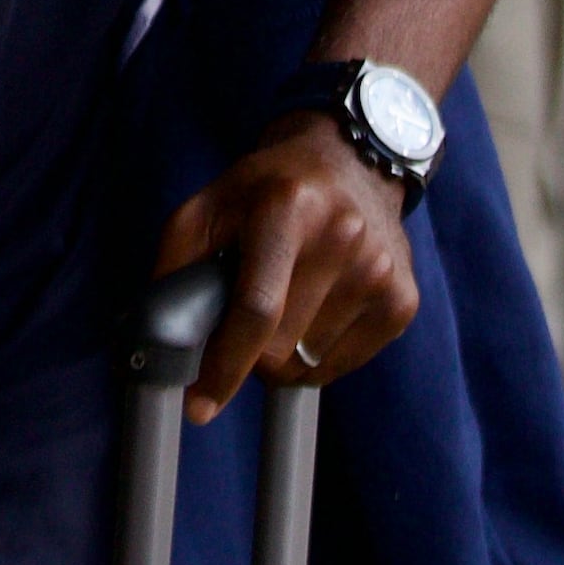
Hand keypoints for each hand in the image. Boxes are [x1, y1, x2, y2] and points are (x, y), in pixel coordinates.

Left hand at [148, 116, 420, 425]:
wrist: (352, 160)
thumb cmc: (268, 188)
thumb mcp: (210, 203)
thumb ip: (178, 264)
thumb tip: (161, 339)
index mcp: (286, 207)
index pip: (257, 308)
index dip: (224, 365)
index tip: (199, 404)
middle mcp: (342, 237)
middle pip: (278, 348)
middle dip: (247, 352)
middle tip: (242, 319)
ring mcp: (379, 271)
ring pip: (307, 365)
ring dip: (282, 354)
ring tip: (284, 304)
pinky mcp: (402, 301)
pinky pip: (339, 367)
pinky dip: (314, 356)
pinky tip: (314, 310)